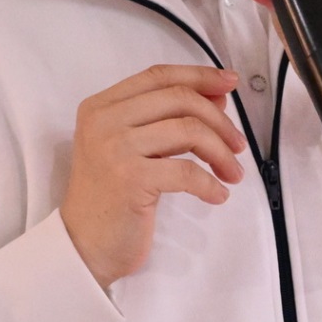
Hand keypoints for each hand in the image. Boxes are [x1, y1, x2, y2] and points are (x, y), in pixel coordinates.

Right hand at [60, 64, 246, 285]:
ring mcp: (115, 148)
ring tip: (232, 173)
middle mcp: (104, 120)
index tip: (230, 83)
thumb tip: (216, 98)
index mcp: (101, 106)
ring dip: (221, 152)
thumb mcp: (134, 148)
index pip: (158, 76)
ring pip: (189, 130)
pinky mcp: (130, 178)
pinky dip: (211, 183)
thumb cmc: (111, 197)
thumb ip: (167, 118)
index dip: (200, 76)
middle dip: (220, 120)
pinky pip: (187, 171)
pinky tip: (217, 195)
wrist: (82, 245)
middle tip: (239, 145)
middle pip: (179, 98)